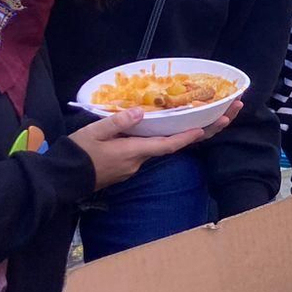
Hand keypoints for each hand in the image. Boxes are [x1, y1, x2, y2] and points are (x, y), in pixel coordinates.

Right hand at [69, 104, 237, 191]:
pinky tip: (173, 127)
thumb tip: (141, 111)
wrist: (62, 179)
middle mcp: (140, 161)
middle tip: (229, 115)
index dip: (190, 136)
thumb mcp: (93, 134)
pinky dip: (168, 138)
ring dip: (187, 133)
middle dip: (204, 130)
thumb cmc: (77, 154)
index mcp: (133, 152)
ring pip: (164, 146)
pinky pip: (152, 149)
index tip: (210, 127)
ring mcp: (135, 164)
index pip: (168, 144)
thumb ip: (117, 123)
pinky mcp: (128, 164)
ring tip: (209, 118)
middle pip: (175, 144)